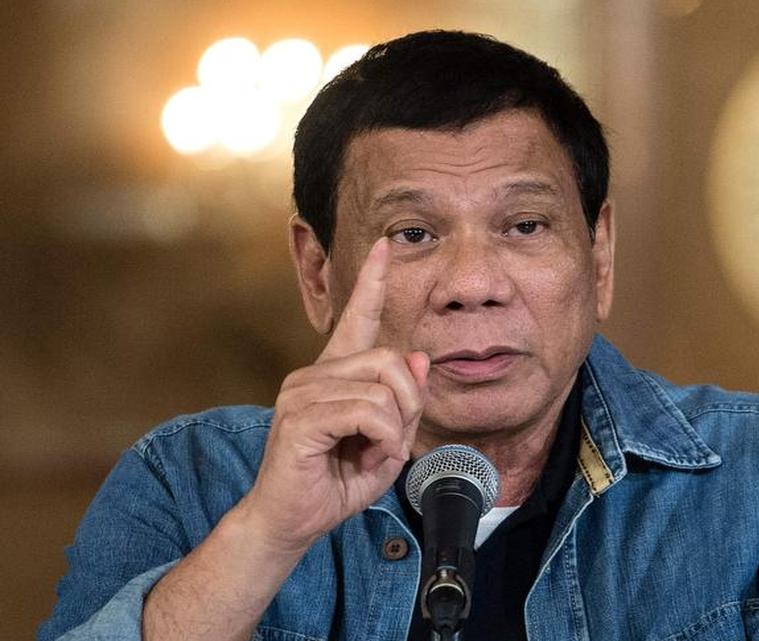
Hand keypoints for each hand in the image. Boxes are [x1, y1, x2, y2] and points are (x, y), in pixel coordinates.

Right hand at [240, 238, 428, 552]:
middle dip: (409, 403)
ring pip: (382, 388)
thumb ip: (404, 403)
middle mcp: (314, 374)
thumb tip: (417, 358)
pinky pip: (367, 412)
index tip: (385, 245)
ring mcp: (302, 392)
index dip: (372, 281)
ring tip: (372, 455)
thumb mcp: (386, 443)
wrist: (290, 521)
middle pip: (390, 359)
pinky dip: (382, 440)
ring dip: (394, 429)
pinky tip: (367, 459)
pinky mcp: (301, 416)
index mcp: (334, 375)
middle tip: (393, 441)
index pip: (356, 317)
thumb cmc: (334, 483)